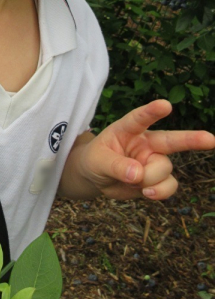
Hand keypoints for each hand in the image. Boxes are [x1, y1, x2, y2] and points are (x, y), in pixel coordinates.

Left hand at [79, 100, 214, 199]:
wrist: (95, 177)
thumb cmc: (94, 160)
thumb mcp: (97, 161)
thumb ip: (116, 165)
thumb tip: (137, 174)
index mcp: (128, 129)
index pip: (140, 118)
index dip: (152, 111)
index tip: (165, 105)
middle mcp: (146, 143)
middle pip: (172, 140)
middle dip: (192, 140)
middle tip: (211, 139)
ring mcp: (154, 160)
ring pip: (165, 169)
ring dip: (151, 179)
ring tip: (134, 182)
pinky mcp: (157, 179)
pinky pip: (169, 185)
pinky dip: (160, 192)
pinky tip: (147, 193)